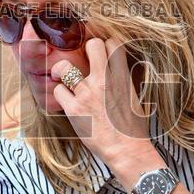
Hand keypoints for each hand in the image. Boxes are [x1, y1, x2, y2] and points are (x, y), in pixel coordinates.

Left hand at [51, 38, 159, 183]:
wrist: (127, 150)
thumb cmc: (133, 128)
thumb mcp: (135, 97)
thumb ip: (124, 80)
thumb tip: (117, 69)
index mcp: (122, 77)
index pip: (113, 43)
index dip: (105, 46)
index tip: (101, 53)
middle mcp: (105, 81)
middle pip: (92, 45)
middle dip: (85, 49)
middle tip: (82, 60)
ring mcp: (87, 94)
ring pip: (65, 67)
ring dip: (63, 71)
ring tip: (64, 77)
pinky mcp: (74, 109)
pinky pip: (58, 90)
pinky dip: (61, 94)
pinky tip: (66, 100)